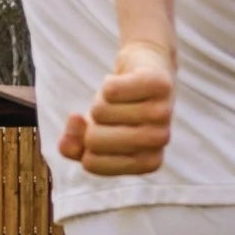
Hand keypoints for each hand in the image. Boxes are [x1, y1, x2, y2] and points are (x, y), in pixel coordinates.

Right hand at [61, 41, 176, 175]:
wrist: (145, 70)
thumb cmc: (118, 110)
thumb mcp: (91, 133)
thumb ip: (73, 146)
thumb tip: (71, 130)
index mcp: (148, 161)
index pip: (93, 164)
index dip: (82, 147)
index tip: (98, 133)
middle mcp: (159, 140)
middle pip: (94, 142)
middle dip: (88, 125)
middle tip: (105, 114)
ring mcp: (163, 113)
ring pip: (101, 113)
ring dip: (99, 102)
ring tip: (114, 98)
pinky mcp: (160, 85)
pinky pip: (112, 90)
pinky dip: (108, 83)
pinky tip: (121, 82)